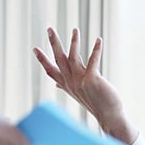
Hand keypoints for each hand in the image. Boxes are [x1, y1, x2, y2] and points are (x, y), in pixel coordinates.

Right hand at [33, 28, 137, 144]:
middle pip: (59, 59)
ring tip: (75, 29)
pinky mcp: (92, 80)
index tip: (35, 48)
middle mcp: (71, 83)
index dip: (42, 60)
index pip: (51, 71)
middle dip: (54, 43)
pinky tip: (99, 39)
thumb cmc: (95, 103)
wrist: (109, 116)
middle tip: (49, 29)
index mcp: (67, 85)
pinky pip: (93, 61)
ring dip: (74, 42)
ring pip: (73, 57)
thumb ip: (66, 86)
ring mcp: (80, 81)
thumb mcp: (77, 94)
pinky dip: (96, 50)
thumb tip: (56, 84)